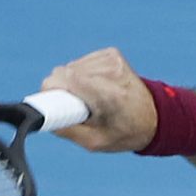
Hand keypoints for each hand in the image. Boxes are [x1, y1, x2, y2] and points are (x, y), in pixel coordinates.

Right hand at [39, 48, 156, 152]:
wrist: (155, 116)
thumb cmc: (124, 133)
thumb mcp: (94, 142)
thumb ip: (66, 129)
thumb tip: (41, 117)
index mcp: (108, 95)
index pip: (63, 79)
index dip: (51, 93)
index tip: (55, 106)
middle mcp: (110, 72)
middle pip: (63, 73)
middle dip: (63, 91)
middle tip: (78, 108)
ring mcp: (112, 59)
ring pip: (70, 67)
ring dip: (73, 83)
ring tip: (91, 99)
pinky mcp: (111, 53)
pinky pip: (81, 63)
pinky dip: (82, 76)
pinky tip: (96, 88)